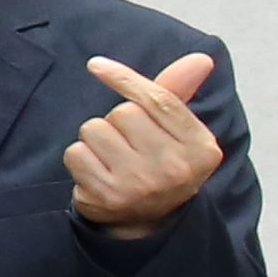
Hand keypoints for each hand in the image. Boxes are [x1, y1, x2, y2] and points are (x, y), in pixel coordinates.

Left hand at [67, 52, 224, 230]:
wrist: (145, 218)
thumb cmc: (159, 161)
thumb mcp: (176, 131)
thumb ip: (178, 93)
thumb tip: (200, 58)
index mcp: (201, 147)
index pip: (158, 100)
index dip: (125, 79)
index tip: (96, 65)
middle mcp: (176, 167)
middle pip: (123, 113)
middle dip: (117, 122)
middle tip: (129, 145)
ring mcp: (142, 183)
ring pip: (95, 129)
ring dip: (96, 139)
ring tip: (114, 159)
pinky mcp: (108, 195)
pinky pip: (76, 153)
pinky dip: (80, 158)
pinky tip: (98, 173)